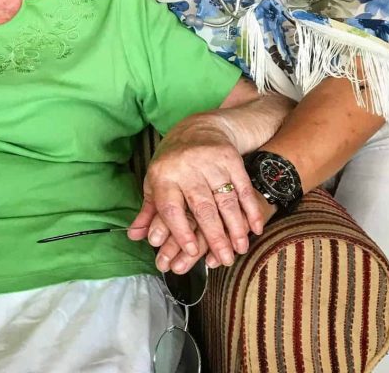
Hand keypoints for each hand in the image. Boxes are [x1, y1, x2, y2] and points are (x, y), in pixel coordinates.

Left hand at [130, 124, 267, 268]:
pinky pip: (244, 188)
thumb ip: (148, 211)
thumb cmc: (172, 162)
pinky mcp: (231, 158)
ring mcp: (210, 162)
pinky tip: (255, 228)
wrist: (197, 127)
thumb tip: (133, 237)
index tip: (191, 252)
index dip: (180, 232)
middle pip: (202, 207)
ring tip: (240, 249)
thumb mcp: (156, 181)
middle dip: (215, 237)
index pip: (171, 208)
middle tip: (224, 260)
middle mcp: (186, 168)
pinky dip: (251, 210)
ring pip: (225, 200)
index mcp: (163, 175)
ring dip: (235, 228)